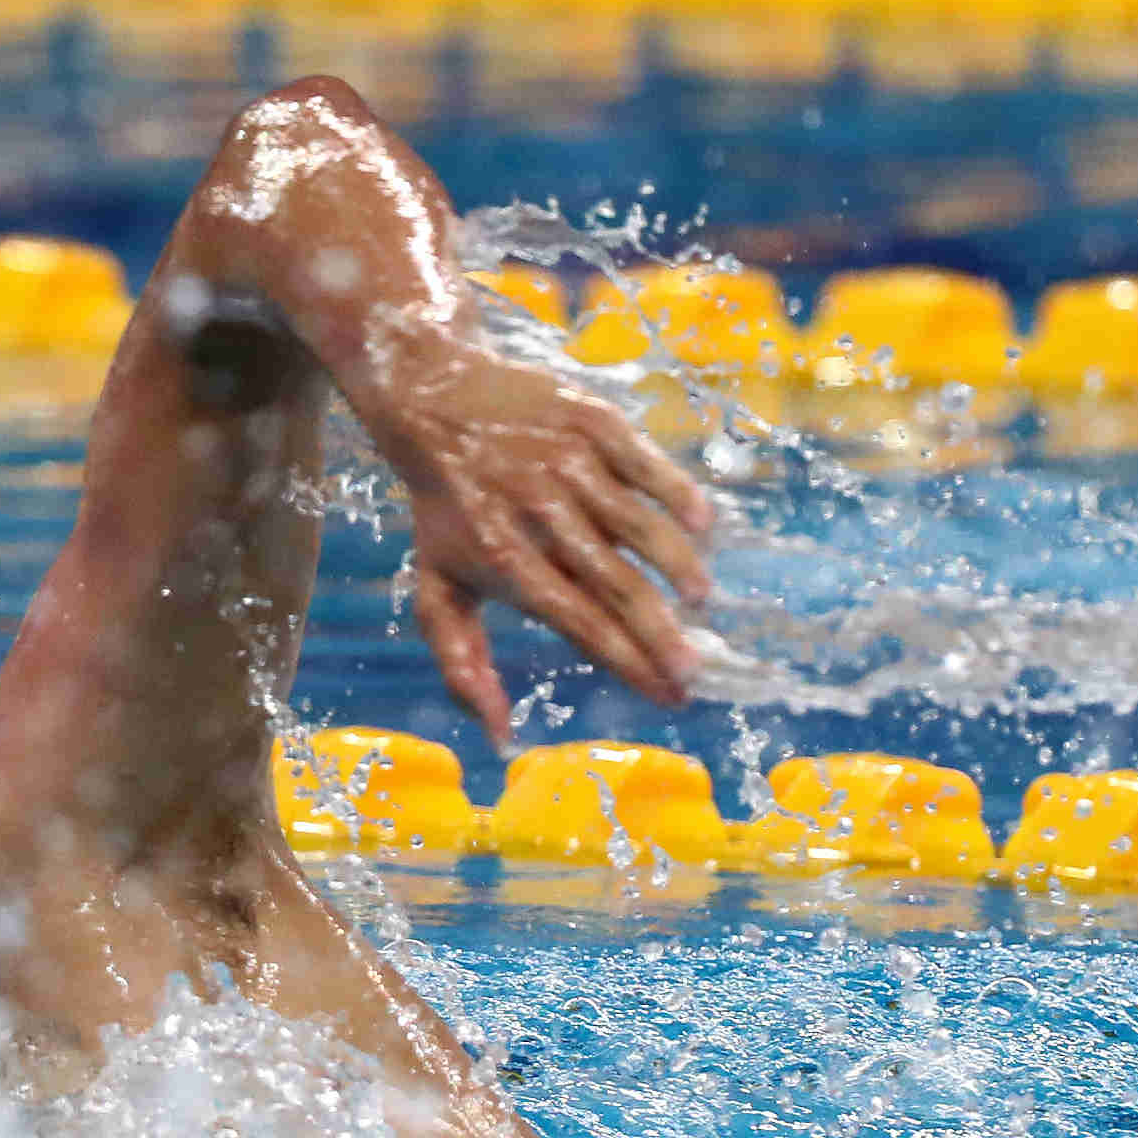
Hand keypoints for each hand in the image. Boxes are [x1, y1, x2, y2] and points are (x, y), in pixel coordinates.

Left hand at [385, 347, 715, 748]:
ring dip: (676, 566)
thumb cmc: (445, 512)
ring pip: (637, 524)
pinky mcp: (591, 421)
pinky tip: (704, 529)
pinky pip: (645, 461)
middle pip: (614, 584)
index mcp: (505, 560)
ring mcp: (568, 464)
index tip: (670, 697)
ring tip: (700, 602)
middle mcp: (539, 513)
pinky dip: (677, 494)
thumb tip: (497, 738)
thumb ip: (461, 664)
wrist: (433, 399)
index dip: (628, 663)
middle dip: (660, 633)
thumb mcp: (437, 588)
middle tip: (694, 670)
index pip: (579, 623)